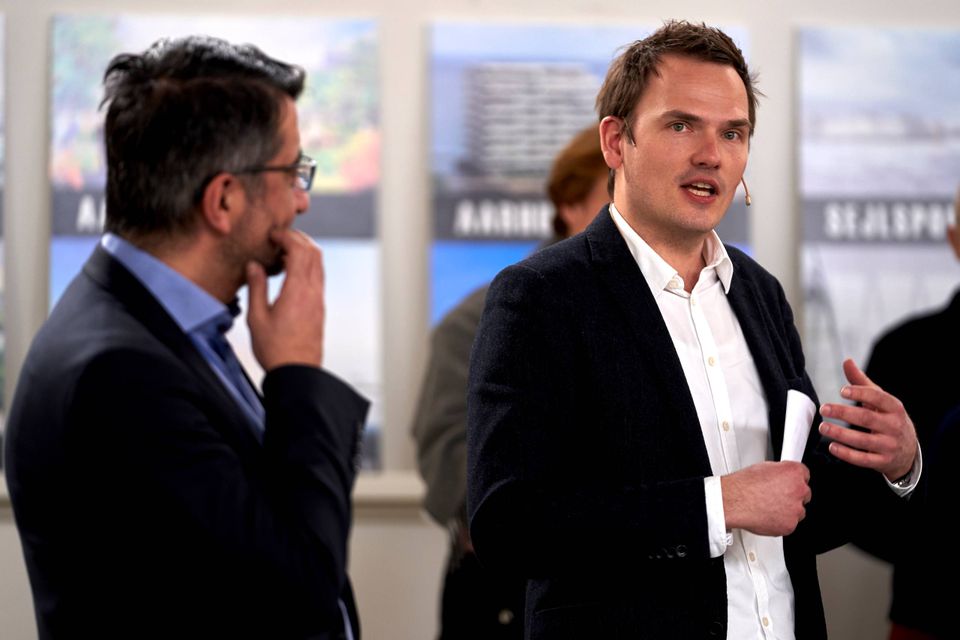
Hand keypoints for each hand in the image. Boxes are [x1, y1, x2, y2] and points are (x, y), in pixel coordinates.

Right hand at [246, 229, 324, 370]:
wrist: (297, 373)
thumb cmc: (276, 350)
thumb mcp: (257, 317)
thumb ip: (256, 287)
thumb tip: (254, 266)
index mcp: (298, 291)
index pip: (300, 251)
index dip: (287, 237)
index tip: (273, 235)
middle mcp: (313, 293)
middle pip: (314, 252)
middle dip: (298, 239)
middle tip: (279, 238)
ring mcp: (319, 300)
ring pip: (319, 264)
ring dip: (304, 252)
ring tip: (283, 253)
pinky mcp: (319, 308)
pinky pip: (318, 277)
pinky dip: (307, 266)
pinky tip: (290, 273)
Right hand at [721, 461, 810, 535]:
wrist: (734, 502)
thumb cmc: (744, 485)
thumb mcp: (763, 468)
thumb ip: (779, 473)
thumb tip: (781, 477)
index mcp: (794, 473)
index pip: (805, 475)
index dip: (794, 480)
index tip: (789, 483)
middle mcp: (799, 490)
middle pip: (804, 494)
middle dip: (792, 495)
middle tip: (776, 496)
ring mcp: (796, 509)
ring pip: (797, 511)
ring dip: (787, 510)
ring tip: (768, 506)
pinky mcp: (789, 525)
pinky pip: (789, 524)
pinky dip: (780, 522)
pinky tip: (767, 515)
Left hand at [818, 358, 916, 480]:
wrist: (908, 451)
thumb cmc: (888, 419)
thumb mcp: (880, 401)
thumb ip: (862, 382)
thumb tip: (847, 361)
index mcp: (894, 408)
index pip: (878, 398)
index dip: (860, 393)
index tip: (841, 391)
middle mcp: (894, 426)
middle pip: (867, 418)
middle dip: (843, 413)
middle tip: (823, 408)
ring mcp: (889, 445)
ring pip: (863, 441)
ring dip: (840, 434)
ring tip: (823, 427)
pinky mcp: (883, 462)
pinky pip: (863, 459)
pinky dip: (847, 454)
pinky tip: (832, 447)